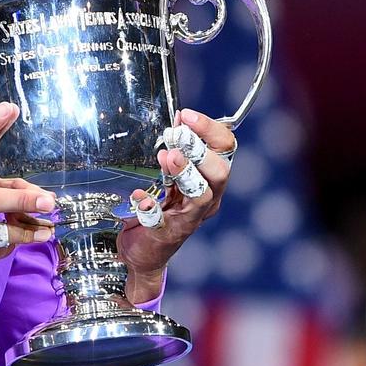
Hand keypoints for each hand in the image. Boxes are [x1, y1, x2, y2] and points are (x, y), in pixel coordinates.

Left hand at [116, 110, 236, 295]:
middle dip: (201, 151)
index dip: (211, 129)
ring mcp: (190, 218)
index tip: (186, 115)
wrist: (144, 251)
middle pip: (221, 172)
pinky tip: (139, 196)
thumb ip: (177, 149)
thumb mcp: (169, 174)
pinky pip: (162, 221)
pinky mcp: (168, 234)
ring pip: (201, 195)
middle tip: (178, 136)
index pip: (226, 149)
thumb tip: (179, 119)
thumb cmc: (160, 206)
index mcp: (211, 178)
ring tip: (167, 157)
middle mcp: (208, 198)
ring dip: (186, 173)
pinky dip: (150, 207)